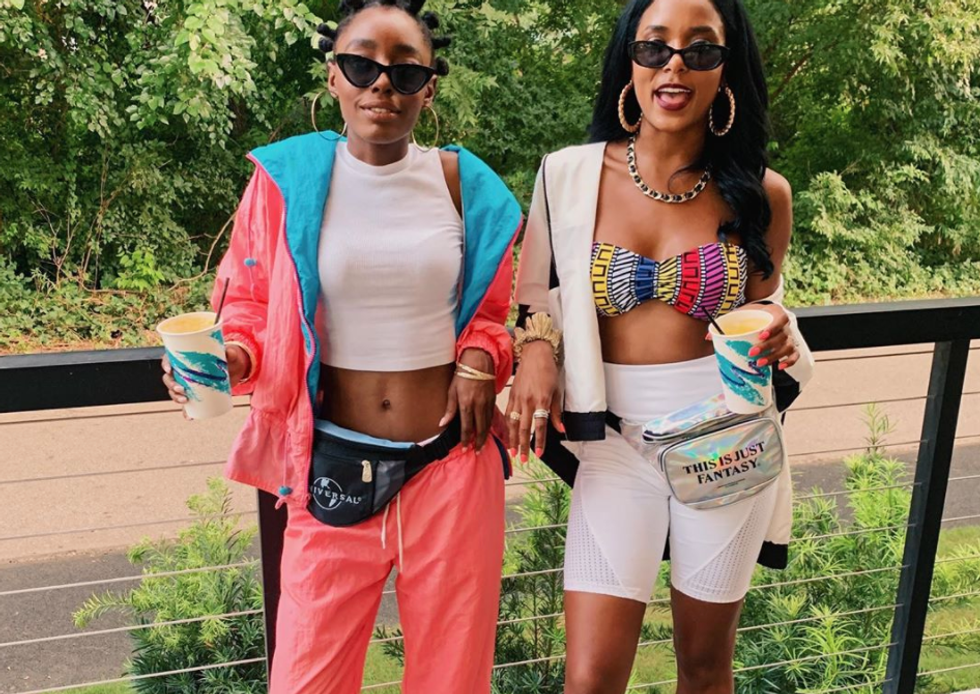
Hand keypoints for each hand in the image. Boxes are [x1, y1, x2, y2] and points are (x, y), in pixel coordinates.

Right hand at [161, 345, 249, 412]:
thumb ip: (230, 352)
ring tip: (185, 400)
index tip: (169, 370)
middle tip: (181, 389)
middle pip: (169, 378)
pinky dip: (186, 412)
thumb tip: (229, 353)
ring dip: (176, 397)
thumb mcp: (229, 354)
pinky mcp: (196, 395)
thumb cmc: (228, 358)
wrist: (235, 370)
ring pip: (174, 392)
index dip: (165, 364)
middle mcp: (183, 371)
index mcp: (186, 358)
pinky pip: (187, 405)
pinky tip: (189, 417)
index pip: (169, 359)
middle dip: (171, 385)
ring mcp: (188, 384)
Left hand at [440, 348, 495, 451]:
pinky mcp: (493, 400)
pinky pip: (491, 416)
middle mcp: (478, 406)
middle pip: (480, 429)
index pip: (466, 427)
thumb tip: (442, 424)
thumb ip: (449, 409)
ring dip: (485, 436)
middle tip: (477, 452)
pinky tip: (487, 431)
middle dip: (478, 442)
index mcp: (466, 404)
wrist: (479, 362)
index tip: (464, 448)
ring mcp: (487, 403)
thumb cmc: (462, 375)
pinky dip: (489, 426)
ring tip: (482, 445)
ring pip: (487, 424)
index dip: (465, 439)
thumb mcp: (452, 391)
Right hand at [505, 341, 561, 463]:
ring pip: (513, 423)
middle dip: (523, 445)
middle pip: (524, 427)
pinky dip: (507, 426)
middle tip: (524, 459)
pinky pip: (508, 413)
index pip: (540, 426)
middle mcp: (528, 400)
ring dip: (512, 439)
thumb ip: (557, 413)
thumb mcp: (557, 391)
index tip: (539, 454)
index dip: (539, 441)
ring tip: (512, 452)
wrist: (535, 354)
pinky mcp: (512, 395)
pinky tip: (507, 435)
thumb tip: (561, 429)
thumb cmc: (548, 371)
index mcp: (541, 400)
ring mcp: (518, 398)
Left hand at [732, 304, 799, 370]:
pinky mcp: (791, 347)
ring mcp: (789, 337)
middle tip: (752, 353)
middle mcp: (785, 326)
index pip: (781, 319)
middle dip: (767, 346)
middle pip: (781, 336)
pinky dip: (789, 362)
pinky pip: (794, 355)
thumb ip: (727, 322)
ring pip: (787, 347)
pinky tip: (779, 367)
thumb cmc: (752, 315)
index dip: (773, 328)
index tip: (760, 335)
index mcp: (776, 313)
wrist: (763, 315)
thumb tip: (710, 337)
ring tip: (759, 363)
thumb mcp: (741, 313)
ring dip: (774, 356)